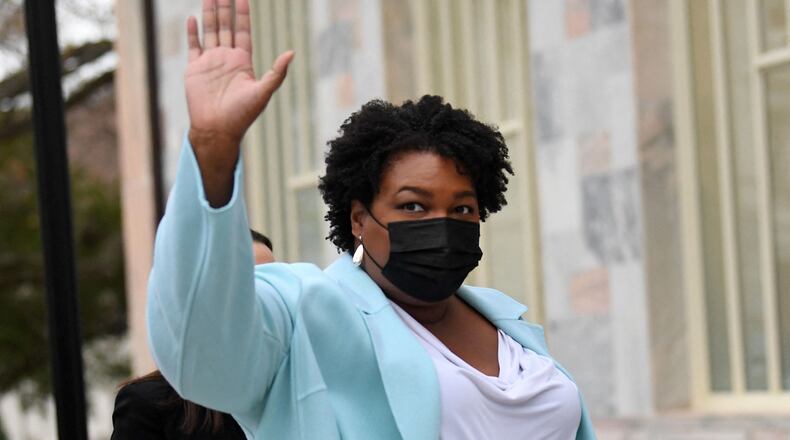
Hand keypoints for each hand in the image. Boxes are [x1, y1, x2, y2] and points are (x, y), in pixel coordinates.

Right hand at [185, 0, 292, 205]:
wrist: (217, 130)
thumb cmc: (242, 115)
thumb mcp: (263, 92)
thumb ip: (277, 73)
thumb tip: (291, 53)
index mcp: (243, 61)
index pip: (243, 31)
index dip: (243, 15)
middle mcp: (226, 58)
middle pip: (226, 26)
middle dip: (225, 8)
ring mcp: (210, 62)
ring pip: (210, 31)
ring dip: (209, 14)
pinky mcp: (195, 69)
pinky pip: (193, 46)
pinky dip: (193, 32)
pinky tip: (193, 18)